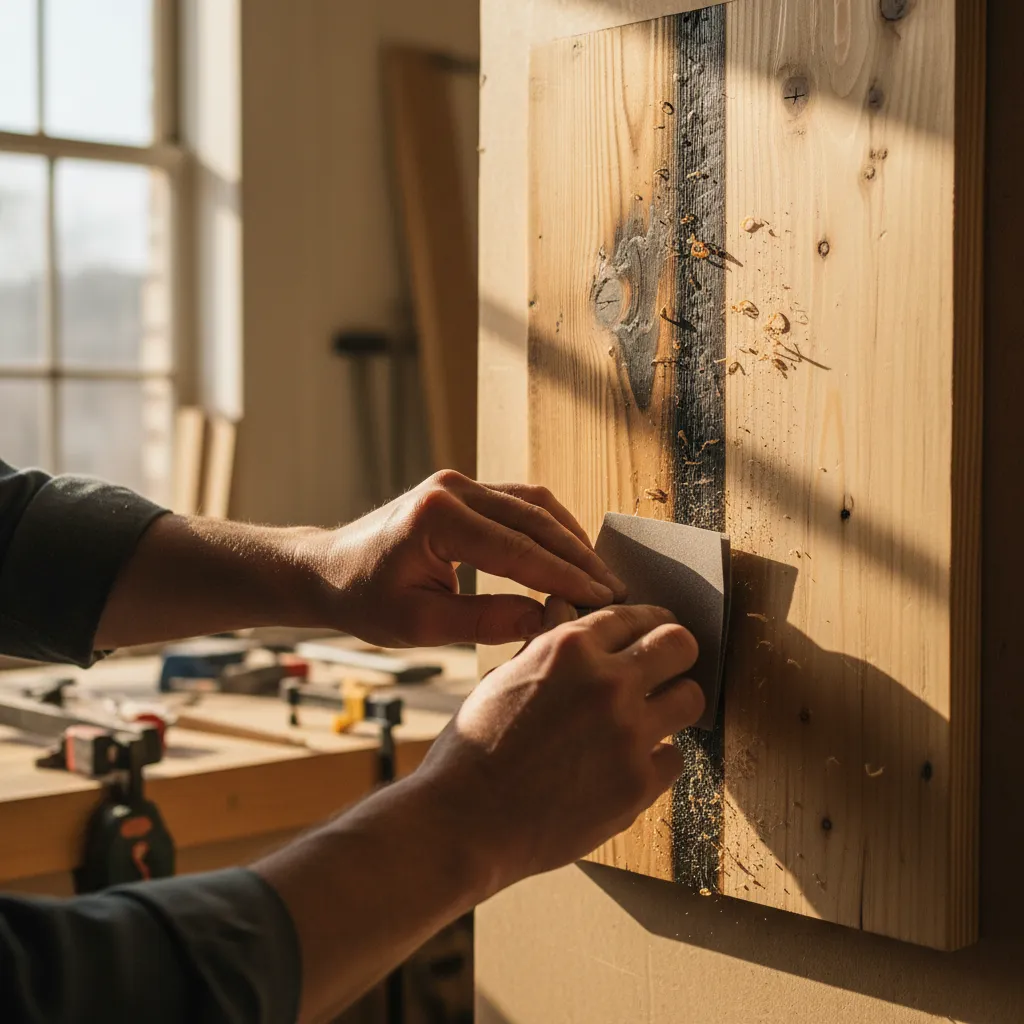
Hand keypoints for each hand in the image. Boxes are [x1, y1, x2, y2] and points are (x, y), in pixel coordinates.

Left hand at [310, 470, 626, 646]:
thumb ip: (485, 621)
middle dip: (578, 556)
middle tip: (613, 591)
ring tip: (599, 574)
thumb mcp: (421, 624)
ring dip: (570, 537)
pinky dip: (550, 527)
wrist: (328, 569)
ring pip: (534, 503)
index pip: (519, 549)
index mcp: (438, 517)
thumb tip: (546, 621)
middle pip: (535, 519)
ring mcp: (459, 483)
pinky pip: (520, 502)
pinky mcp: (463, 489)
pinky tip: (569, 554)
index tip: (601, 601)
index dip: (565, 577)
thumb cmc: (364, 599)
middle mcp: (453, 488)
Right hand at [411, 603, 703, 891]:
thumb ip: (546, 641)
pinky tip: (629, 762)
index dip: (647, 623)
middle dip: (675, 652)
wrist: (465, 821)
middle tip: (666, 667)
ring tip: (653, 716)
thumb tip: (564, 608)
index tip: (652, 633)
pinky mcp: (639, 784)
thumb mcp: (504, 677)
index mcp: (569, 648)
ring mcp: (628, 734)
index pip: (636, 615)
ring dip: (673, 704)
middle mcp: (607, 682)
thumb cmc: (475, 747)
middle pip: (680, 644)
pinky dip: (656, 759)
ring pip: (691, 698)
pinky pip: (674, 758)